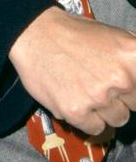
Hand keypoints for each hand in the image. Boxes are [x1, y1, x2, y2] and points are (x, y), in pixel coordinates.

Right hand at [9, 6, 135, 134]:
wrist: (35, 32)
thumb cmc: (73, 33)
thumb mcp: (114, 35)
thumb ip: (133, 59)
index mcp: (133, 55)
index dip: (132, 87)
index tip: (123, 89)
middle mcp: (121, 78)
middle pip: (134, 105)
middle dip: (120, 97)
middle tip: (100, 81)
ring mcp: (99, 96)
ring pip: (118, 119)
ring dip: (105, 109)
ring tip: (86, 89)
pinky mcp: (77, 111)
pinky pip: (96, 129)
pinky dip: (87, 118)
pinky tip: (77, 99)